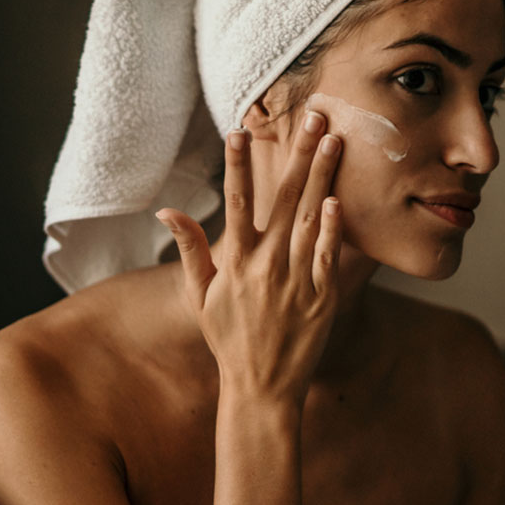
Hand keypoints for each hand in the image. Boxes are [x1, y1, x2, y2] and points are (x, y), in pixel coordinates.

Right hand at [155, 111, 342, 406]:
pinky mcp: (323, 299)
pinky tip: (337, 200)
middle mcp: (266, 267)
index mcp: (236, 264)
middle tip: (314, 117)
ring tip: (335, 141)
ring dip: (323, 177)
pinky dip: (331, 229)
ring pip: (310, 219)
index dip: (238, 166)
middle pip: (284, 199)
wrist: (262, 387)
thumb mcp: (201, 296)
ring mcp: (297, 282)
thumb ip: (191, 250)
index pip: (236, 203)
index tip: (240, 130)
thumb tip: (167, 210)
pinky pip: (328, 258)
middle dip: (299, 154)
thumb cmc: (228, 338)